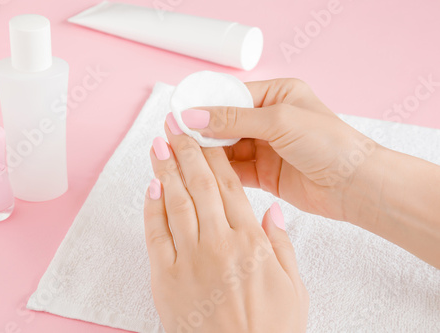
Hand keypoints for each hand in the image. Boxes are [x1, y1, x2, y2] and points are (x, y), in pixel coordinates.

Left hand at [143, 121, 308, 331]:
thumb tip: (270, 210)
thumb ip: (281, 243)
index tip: (204, 134)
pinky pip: (156, 235)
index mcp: (251, 242)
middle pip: (200, 185)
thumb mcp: (294, 286)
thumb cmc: (271, 330)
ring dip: (166, 170)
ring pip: (176, 202)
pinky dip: (152, 208)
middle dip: (186, 151)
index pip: (229, 186)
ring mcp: (190, 260)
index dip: (214, 156)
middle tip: (175, 126)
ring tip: (160, 145)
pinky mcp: (166, 278)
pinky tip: (152, 187)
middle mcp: (219, 244)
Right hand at [177, 78, 379, 223]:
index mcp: (277, 95)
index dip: (205, 106)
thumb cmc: (328, 143)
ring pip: (227, 147)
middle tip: (175, 137)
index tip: (179, 114)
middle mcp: (269, 119)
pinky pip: (234, 169)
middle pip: (225, 123)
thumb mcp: (279, 121)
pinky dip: (218, 171)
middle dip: (203, 131)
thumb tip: (194, 116)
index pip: (232, 97)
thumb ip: (234, 119)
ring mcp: (266, 147)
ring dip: (208, 152)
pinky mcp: (264, 172)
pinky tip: (200, 172)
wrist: (354, 185)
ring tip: (181, 155)